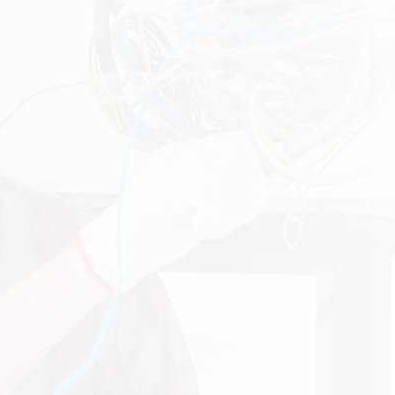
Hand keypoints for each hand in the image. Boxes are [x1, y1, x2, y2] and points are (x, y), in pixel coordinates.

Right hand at [76, 130, 272, 291]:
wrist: (119, 252)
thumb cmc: (160, 232)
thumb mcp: (208, 208)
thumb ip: (234, 191)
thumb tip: (274, 177)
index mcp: (196, 154)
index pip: (245, 142)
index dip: (260, 170)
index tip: (254, 201)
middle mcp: (186, 151)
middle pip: (245, 156)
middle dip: (253, 195)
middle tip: (234, 220)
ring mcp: (176, 164)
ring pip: (232, 175)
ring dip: (232, 212)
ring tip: (211, 226)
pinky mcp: (167, 183)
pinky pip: (211, 192)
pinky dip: (214, 217)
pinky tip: (198, 226)